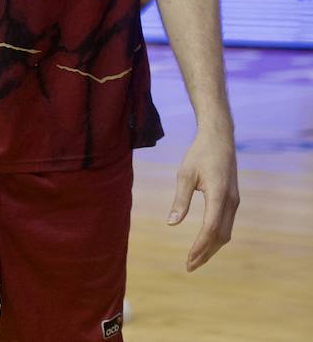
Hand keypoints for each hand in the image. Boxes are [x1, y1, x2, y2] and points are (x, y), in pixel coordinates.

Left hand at [168, 128, 239, 271]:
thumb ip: (180, 200)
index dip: (200, 246)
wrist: (219, 139)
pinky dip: (216, 237)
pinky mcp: (233, 199)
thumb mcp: (184, 174)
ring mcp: (234, 201)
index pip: (210, 229)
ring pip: (225, 232)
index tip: (188, 260)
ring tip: (195, 259)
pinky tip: (205, 243)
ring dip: (211, 247)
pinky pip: (226, 224)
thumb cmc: (199, 154)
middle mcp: (231, 202)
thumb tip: (172, 224)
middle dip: (205, 253)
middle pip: (220, 236)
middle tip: (188, 267)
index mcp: (219, 196)